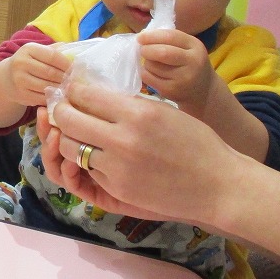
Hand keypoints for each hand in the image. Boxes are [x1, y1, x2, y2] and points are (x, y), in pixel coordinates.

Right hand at [0, 42, 70, 129]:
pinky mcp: (22, 95)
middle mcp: (21, 63)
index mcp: (28, 49)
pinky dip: (53, 97)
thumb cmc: (28, 63)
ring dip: (61, 89)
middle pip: (51, 72)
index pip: (53, 56)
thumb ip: (54, 51)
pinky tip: (59, 96)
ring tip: (69, 89)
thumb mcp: (37, 52)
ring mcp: (20, 80)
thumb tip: (75, 54)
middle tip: (75, 81)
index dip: (66, 63)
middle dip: (65, 78)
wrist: (6, 78)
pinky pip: (43, 97)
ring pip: (48, 86)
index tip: (75, 69)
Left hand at [38, 79, 241, 228]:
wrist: (217, 185)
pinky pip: (88, 169)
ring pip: (71, 147)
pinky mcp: (117, 189)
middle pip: (69, 120)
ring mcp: (117, 167)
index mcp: (136, 113)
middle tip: (63, 108)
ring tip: (76, 132)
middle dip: (61, 111)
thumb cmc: (196, 143)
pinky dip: (88, 160)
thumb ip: (129, 103)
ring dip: (69, 138)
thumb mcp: (164, 111)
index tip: (71, 89)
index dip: (73, 90)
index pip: (85, 95)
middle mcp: (123, 138)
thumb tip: (95, 93)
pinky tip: (96, 154)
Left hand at [137, 29, 214, 114]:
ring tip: (151, 63)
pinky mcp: (172, 90)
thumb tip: (143, 36)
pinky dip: (145, 73)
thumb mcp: (188, 48)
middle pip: (162, 52)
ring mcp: (183, 78)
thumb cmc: (190, 63)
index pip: (170, 36)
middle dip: (147, 49)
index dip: (152, 36)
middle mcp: (192, 62)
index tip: (140, 37)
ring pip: (153, 65)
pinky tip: (151, 72)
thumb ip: (169, 40)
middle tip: (142, 50)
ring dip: (146, 62)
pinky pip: (149, 78)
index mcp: (195, 46)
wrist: (204, 89)